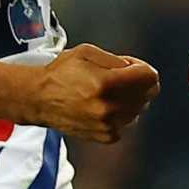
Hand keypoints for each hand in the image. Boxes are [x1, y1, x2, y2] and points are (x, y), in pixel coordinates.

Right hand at [25, 44, 159, 142]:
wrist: (39, 99)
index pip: (149, 77)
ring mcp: (107, 124)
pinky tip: (105, 106)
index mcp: (105, 83)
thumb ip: (116, 60)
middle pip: (148, 94)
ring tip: (109, 92)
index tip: (130, 66)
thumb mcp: (87, 52)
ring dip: (131, 99)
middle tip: (120, 77)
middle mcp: (109, 107)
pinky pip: (127, 123)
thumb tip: (135, 70)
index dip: (141, 67)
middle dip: (138, 82)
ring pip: (139, 109)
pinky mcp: (105, 136)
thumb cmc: (61, 73)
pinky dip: (121, 114)